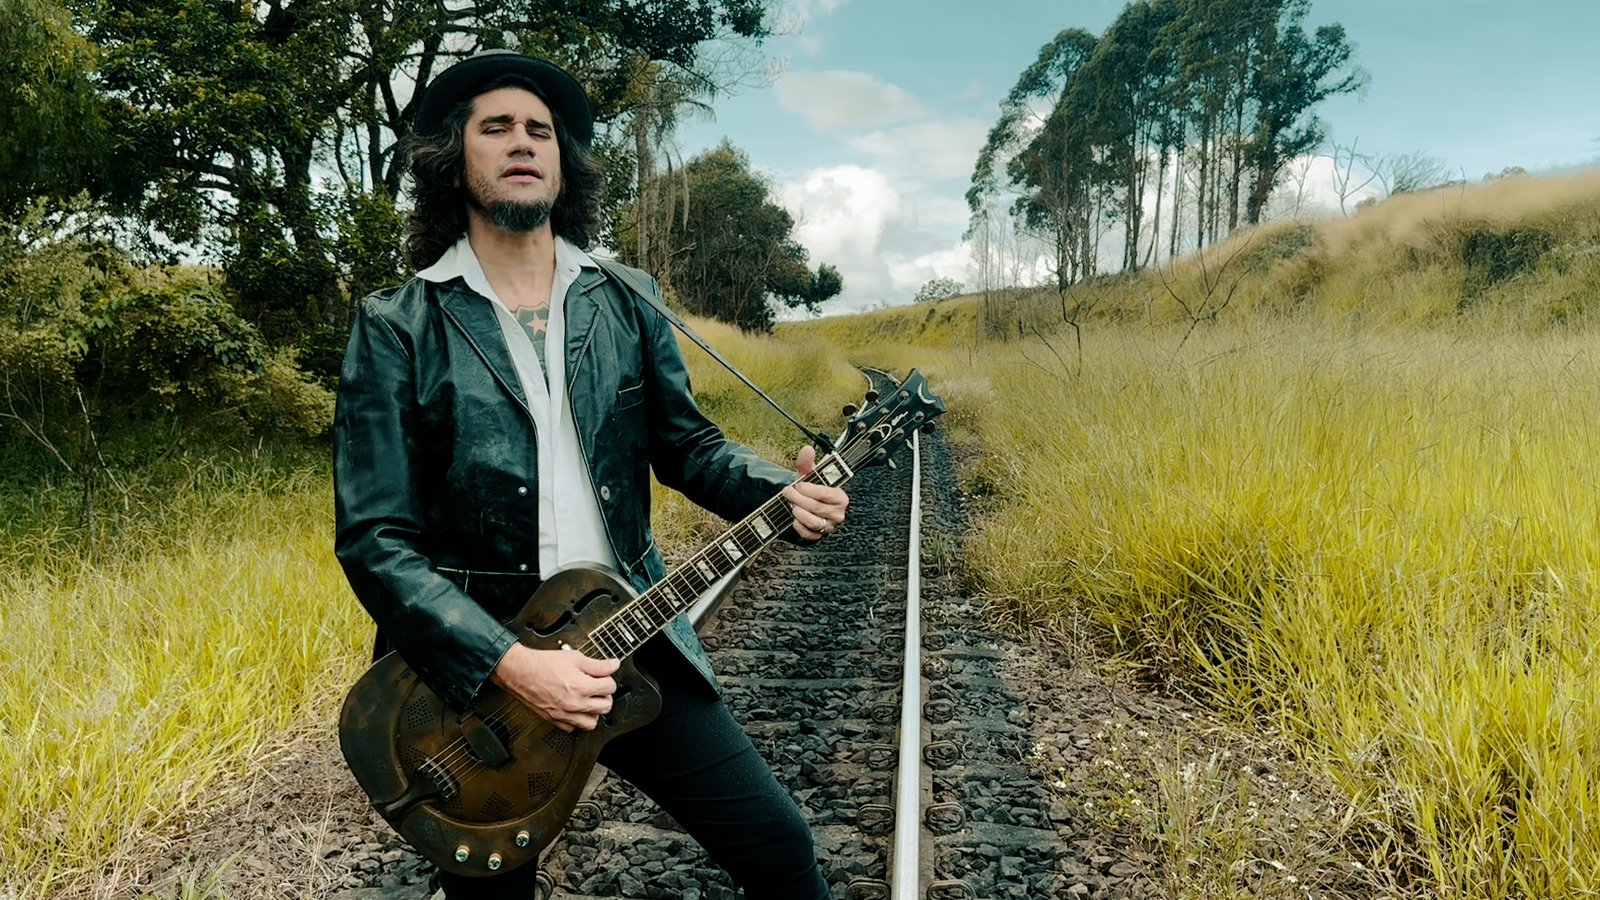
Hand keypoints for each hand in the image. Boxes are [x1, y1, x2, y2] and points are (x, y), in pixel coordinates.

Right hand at [491, 642, 618, 731]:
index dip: (608, 679)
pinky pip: (573, 728)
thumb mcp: (575, 658)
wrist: (521, 672)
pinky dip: (576, 720)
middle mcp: (575, 704)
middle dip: (604, 696)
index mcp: (582, 687)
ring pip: (592, 723)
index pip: (610, 688)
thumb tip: (614, 665)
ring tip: (589, 700)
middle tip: (598, 688)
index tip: (603, 676)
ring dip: (594, 712)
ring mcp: (565, 714)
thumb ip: (598, 664)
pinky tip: (575, 709)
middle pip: (605, 707)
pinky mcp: (555, 720)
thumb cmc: (543, 664)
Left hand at [783, 445, 848, 541]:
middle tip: (787, 492)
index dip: (808, 490)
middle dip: (798, 499)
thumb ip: (807, 462)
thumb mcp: (809, 475)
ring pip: (813, 522)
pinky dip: (798, 526)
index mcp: (840, 497)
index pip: (825, 494)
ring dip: (798, 512)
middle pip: (816, 508)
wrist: (808, 505)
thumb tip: (807, 450)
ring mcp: (830, 526)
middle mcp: (838, 513)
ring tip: (792, 505)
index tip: (798, 485)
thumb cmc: (812, 489)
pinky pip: (808, 534)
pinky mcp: (820, 536)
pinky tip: (794, 517)